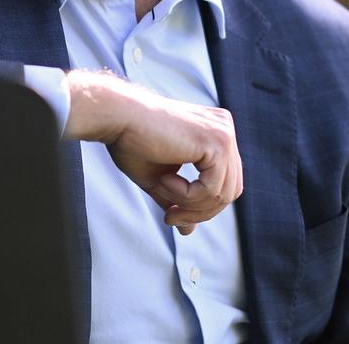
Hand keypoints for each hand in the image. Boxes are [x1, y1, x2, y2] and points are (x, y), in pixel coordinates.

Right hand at [64, 70, 242, 234]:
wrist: (118, 117)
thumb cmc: (132, 142)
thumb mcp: (160, 180)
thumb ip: (180, 201)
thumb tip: (189, 231)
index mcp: (216, 133)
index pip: (225, 183)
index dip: (200, 208)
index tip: (171, 216)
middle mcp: (225, 129)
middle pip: (230, 191)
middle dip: (198, 212)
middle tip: (170, 218)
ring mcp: (224, 133)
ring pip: (222, 194)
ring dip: (189, 205)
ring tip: (162, 190)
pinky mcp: (217, 141)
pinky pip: (212, 189)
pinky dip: (187, 196)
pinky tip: (165, 181)